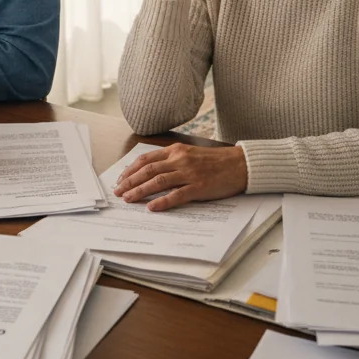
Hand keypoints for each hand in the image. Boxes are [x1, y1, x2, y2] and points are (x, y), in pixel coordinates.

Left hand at [112, 143, 247, 211]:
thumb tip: (151, 170)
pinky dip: (162, 202)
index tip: (120, 179)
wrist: (240, 164)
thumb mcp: (190, 153)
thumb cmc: (215, 160)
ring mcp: (189, 173)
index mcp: (176, 150)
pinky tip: (152, 208)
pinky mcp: (199, 187)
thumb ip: (172, 159)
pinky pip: (177, 195)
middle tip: (118, 192)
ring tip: (128, 199)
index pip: (146, 159)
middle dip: (130, 182)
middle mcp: (179, 160)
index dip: (130, 170)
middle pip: (148, 170)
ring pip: (158, 182)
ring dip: (141, 191)